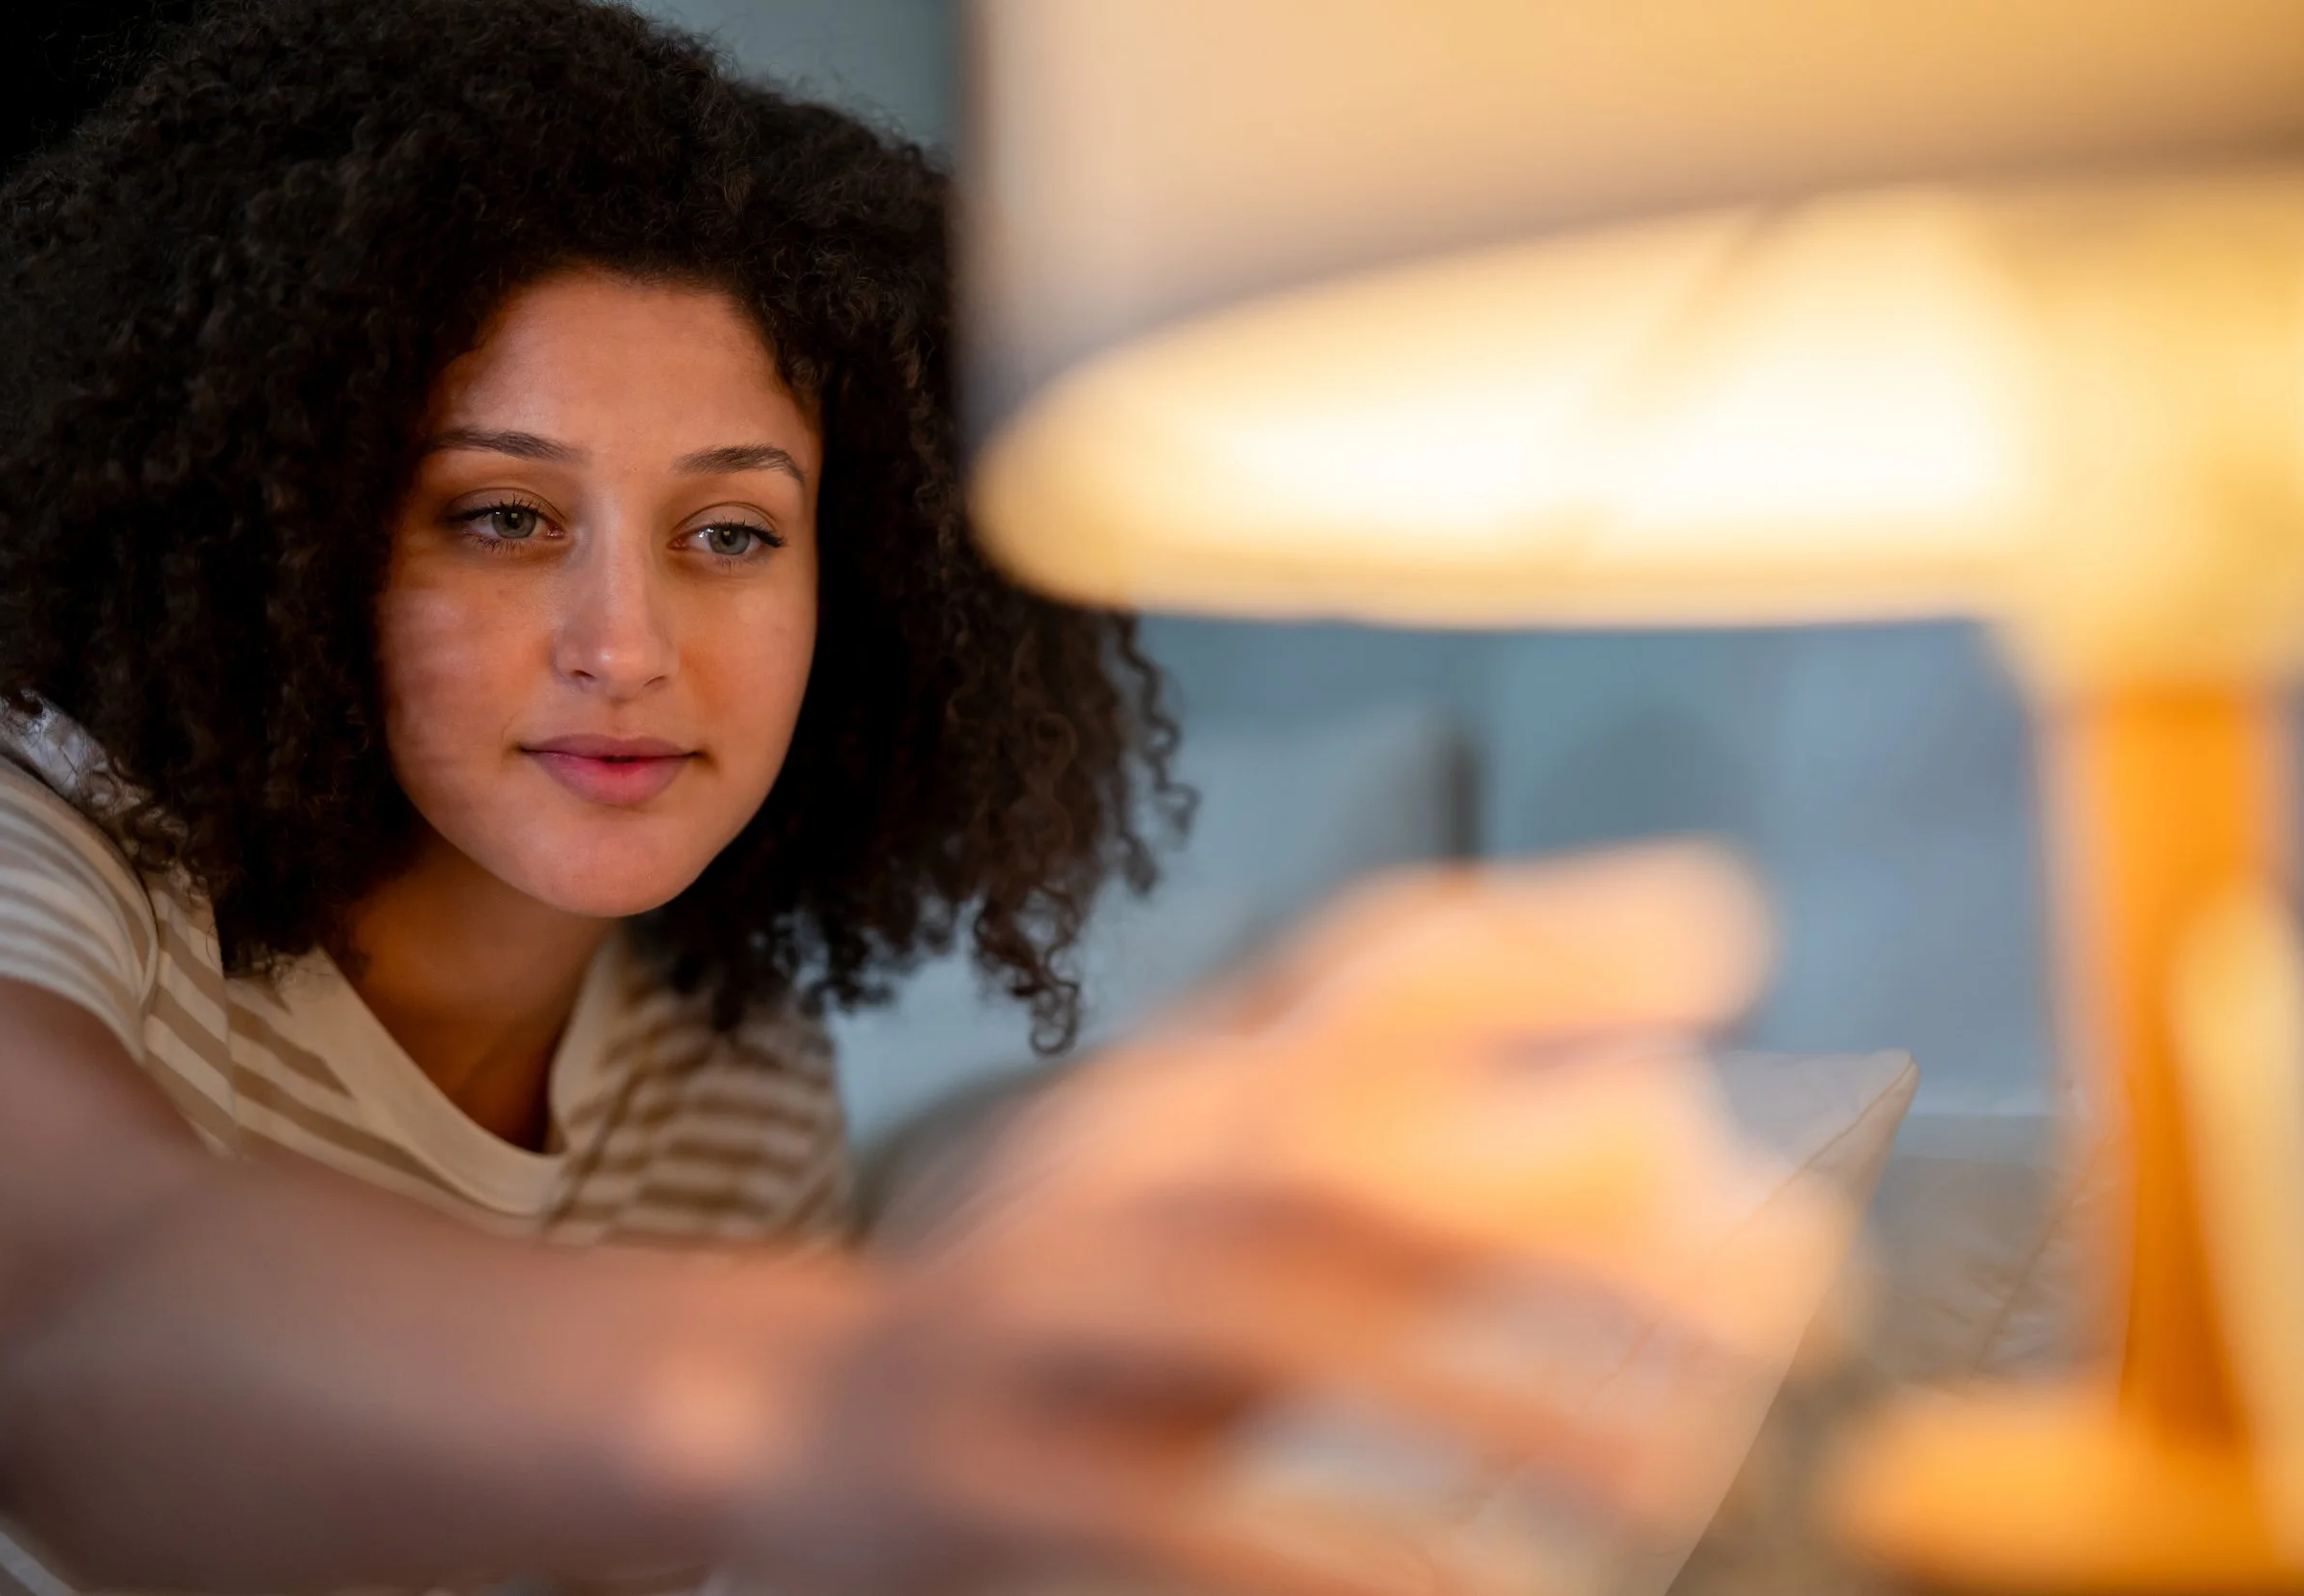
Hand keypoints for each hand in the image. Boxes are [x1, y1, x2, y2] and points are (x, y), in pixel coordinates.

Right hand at [730, 844, 1848, 1595]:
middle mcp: (1109, 1178)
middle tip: (1784, 1290)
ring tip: (1665, 1472)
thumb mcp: (1216, 1167)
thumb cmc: (1077, 1305)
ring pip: (1266, 1316)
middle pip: (1334, 1145)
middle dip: (1563, 1203)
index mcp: (1178, 1091)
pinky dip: (1343, 1563)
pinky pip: (1187, 1524)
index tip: (1725, 949)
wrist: (813, 1431)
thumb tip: (1681, 1020)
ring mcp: (1041, 1327)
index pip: (1356, 973)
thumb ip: (1411, 1086)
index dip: (1540, 947)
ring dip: (1478, 1385)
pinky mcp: (1003, 1487)